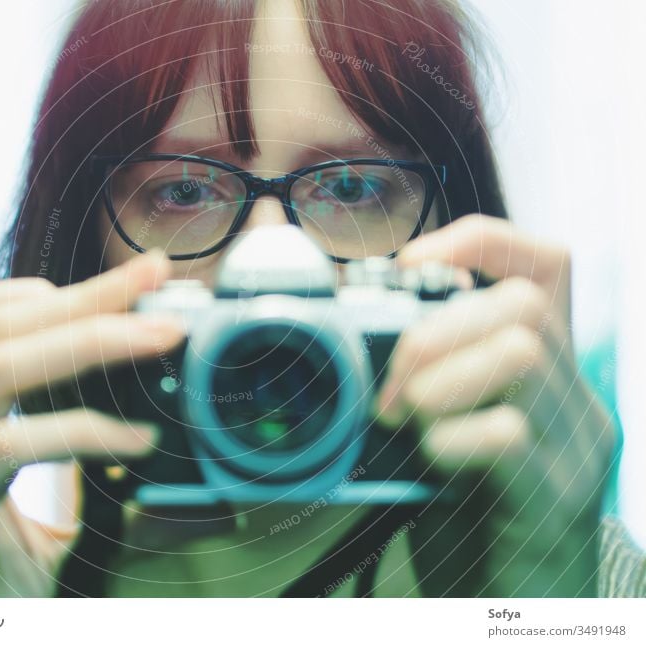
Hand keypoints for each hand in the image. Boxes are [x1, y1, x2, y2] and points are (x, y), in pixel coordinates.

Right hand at [0, 250, 183, 596]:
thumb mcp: (20, 505)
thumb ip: (69, 461)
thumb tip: (150, 426)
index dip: (49, 289)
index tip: (126, 283)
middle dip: (85, 295)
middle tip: (154, 277)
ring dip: (91, 340)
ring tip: (161, 338)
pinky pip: (10, 446)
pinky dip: (83, 432)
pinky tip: (139, 438)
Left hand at [375, 215, 614, 595]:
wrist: (511, 602)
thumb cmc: (466, 509)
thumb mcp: (443, 424)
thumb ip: (421, 376)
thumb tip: (354, 321)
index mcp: (544, 368)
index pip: (545, 265)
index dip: (478, 240)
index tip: (412, 266)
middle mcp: (574, 396)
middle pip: (520, 305)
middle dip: (431, 331)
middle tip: (389, 386)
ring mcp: (576, 445)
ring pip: (519, 352)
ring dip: (438, 378)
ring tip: (405, 420)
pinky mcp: (559, 496)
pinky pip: (508, 433)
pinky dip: (448, 437)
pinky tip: (429, 460)